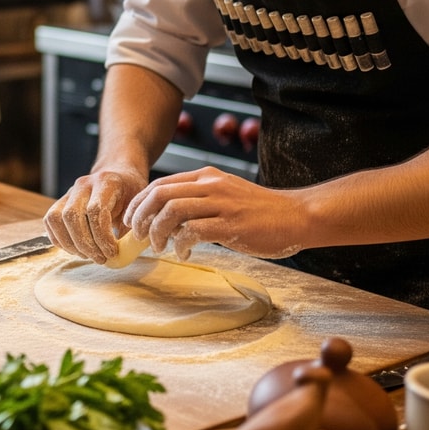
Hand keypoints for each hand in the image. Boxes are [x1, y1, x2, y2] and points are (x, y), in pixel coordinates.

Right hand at [43, 167, 147, 263]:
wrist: (117, 174)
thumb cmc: (129, 193)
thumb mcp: (137, 206)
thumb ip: (131, 228)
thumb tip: (122, 255)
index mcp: (106, 182)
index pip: (95, 210)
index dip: (102, 236)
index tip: (112, 252)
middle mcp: (83, 184)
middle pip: (72, 215)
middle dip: (85, 243)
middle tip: (100, 259)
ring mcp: (69, 192)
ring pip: (56, 218)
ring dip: (70, 243)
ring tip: (87, 255)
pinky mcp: (60, 202)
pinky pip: (50, 222)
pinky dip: (59, 240)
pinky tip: (76, 249)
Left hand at [124, 167, 306, 259]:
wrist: (296, 216)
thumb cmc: (260, 211)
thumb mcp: (225, 194)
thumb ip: (198, 200)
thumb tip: (166, 218)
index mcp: (206, 176)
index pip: (160, 184)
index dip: (140, 203)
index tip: (132, 220)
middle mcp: (211, 185)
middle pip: (160, 195)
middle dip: (142, 216)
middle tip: (139, 236)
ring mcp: (222, 204)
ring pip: (173, 211)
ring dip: (158, 231)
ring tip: (159, 247)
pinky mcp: (232, 225)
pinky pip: (194, 231)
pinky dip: (181, 244)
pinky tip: (184, 253)